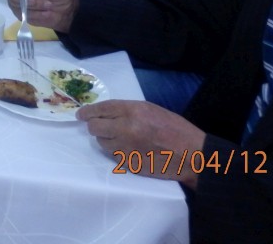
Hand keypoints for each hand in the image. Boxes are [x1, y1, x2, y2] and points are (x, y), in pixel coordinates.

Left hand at [77, 100, 206, 186]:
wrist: (191, 155)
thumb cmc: (175, 129)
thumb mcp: (152, 109)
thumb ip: (128, 110)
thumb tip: (107, 113)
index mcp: (133, 110)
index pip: (102, 109)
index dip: (88, 111)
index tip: (81, 114)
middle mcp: (125, 127)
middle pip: (95, 126)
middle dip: (94, 125)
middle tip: (97, 126)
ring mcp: (126, 147)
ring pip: (101, 141)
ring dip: (105, 139)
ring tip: (119, 138)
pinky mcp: (128, 162)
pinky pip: (112, 155)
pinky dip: (114, 151)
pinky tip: (126, 149)